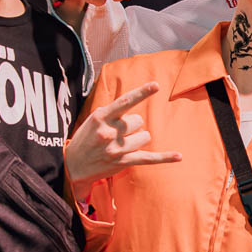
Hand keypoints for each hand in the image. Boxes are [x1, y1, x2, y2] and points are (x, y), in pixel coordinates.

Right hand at [64, 82, 181, 198]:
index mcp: (101, 117)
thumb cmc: (85, 139)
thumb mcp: (93, 120)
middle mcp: (110, 131)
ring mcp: (117, 148)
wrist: (72, 166)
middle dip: (133, 126)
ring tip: (121, 145)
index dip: (142, 92)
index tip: (156, 85)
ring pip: (144, 137)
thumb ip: (112, 112)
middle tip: (117, 134)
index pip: (125, 101)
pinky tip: (178, 156)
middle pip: (139, 121)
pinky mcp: (124, 162)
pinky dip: (165, 157)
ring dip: (137, 139)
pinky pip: (149, 158)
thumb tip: (134, 102)